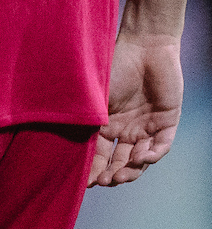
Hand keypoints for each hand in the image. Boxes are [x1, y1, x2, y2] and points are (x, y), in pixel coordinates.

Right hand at [93, 32, 184, 185]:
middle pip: (119, 161)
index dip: (92, 168)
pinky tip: (142, 157)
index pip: (97, 153)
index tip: (85, 182)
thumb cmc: (115, 65)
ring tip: (121, 176)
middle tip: (105, 182)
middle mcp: (125, 129)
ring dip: (131, 170)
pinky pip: (161, 146)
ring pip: (140, 159)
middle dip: (112, 174)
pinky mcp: (167, 122)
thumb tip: (61, 143)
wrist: (146, 46)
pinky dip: (153, 155)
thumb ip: (85, 118)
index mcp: (105, 124)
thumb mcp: (94, 96)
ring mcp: (146, 127)